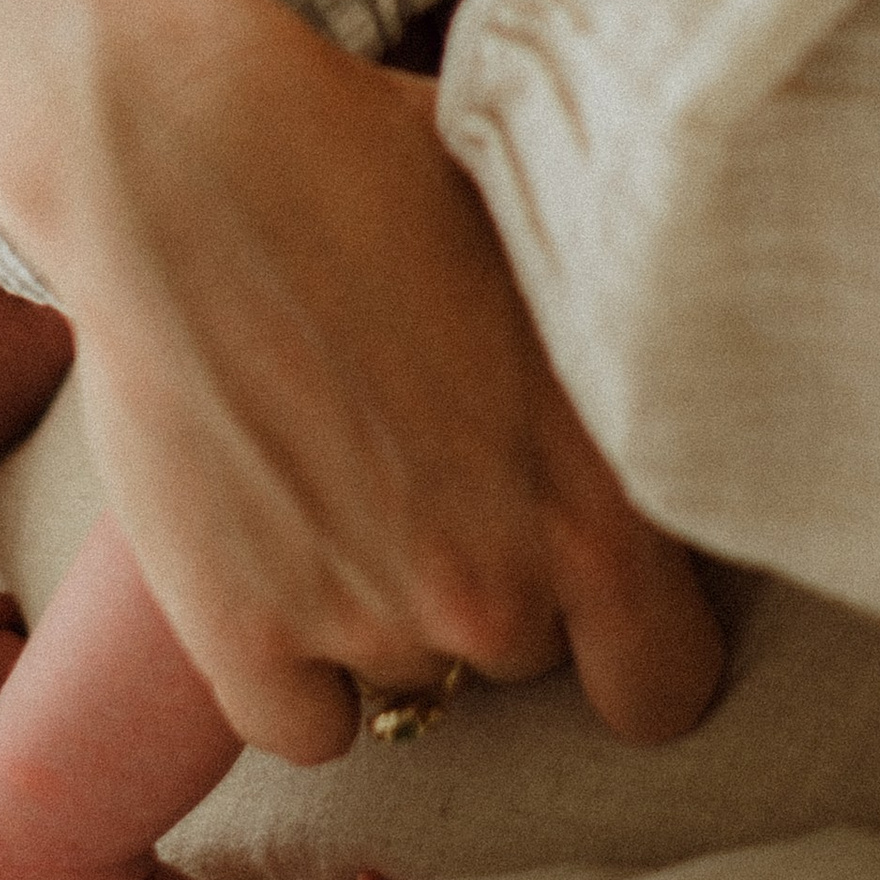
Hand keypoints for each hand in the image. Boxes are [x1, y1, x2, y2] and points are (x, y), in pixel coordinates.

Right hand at [17, 0, 726, 765]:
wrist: (185, 155)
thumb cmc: (381, 166)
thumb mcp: (552, 252)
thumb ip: (618, 371)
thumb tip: (693, 390)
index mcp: (598, 503)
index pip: (665, 686)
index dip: (628, 635)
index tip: (587, 580)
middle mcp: (494, 586)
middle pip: (520, 654)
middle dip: (490, 579)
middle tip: (432, 462)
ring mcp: (361, 619)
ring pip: (407, 680)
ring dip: (385, 608)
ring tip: (340, 468)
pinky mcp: (239, 634)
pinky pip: (302, 723)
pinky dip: (290, 661)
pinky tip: (275, 541)